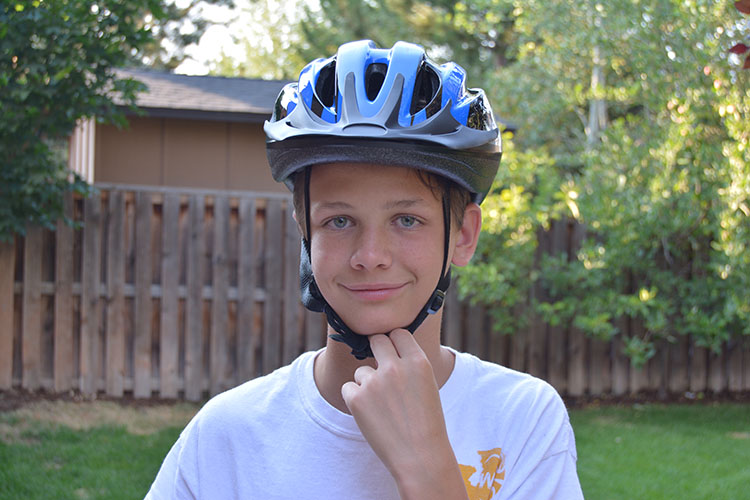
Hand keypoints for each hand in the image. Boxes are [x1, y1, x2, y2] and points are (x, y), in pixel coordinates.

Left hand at [341, 330, 467, 499]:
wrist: (420, 457)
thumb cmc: (427, 424)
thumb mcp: (428, 386)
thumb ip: (409, 366)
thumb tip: (387, 349)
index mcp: (418, 362)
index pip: (398, 333)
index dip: (394, 342)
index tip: (392, 351)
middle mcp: (395, 367)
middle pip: (376, 340)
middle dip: (376, 350)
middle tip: (379, 370)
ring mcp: (374, 381)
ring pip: (361, 371)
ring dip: (367, 384)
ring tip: (383, 409)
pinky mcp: (356, 398)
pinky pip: (348, 388)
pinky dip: (355, 400)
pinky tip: (370, 416)